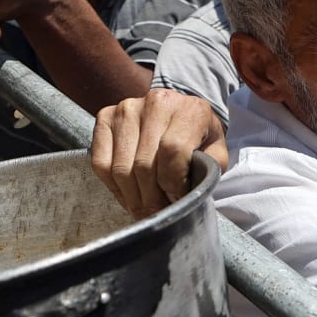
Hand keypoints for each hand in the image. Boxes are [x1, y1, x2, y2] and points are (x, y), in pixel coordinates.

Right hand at [89, 89, 227, 217]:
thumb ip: (207, 171)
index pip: (173, 151)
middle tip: (158, 214)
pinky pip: (101, 163)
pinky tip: (129, 195)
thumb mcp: (215, 153)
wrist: (180, 113)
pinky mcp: (105, 117)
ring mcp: (127, 108)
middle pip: (144, 164)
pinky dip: (114, 187)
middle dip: (152, 199)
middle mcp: (157, 102)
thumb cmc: (200, 139)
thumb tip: (184, 198)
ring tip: (145, 208)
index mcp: (191, 109)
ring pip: (121, 168)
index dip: (173, 183)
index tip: (177, 199)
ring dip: (133, 197)